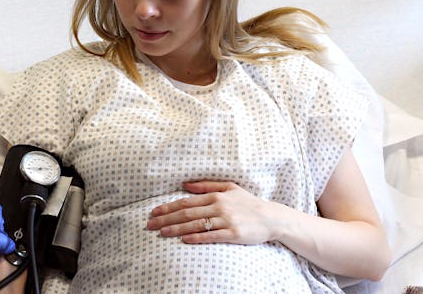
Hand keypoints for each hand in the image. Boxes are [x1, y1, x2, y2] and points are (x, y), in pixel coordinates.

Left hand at [146, 181, 281, 244]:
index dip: (168, 207)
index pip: (186, 202)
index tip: (154, 212)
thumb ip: (206, 185)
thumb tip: (185, 184)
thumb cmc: (248, 203)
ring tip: (162, 232)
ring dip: (177, 229)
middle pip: (187, 213)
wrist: (271, 218)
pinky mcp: (234, 234)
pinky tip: (185, 240)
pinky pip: (212, 236)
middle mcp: (219, 207)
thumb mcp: (229, 188)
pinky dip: (198, 237)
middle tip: (150, 224)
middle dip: (166, 219)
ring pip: (196, 225)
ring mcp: (226, 221)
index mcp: (216, 196)